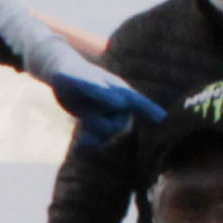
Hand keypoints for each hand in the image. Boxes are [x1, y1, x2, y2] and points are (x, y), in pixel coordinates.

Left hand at [53, 65, 173, 138]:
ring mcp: (107, 111)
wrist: (60, 73)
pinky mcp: (95, 118)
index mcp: (119, 90)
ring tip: (80, 145)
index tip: (162, 120)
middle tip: (86, 139)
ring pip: (109, 134)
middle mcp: (117, 102)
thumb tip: (122, 104)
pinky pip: (97, 136)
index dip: (151, 111)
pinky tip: (79, 149)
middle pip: (120, 126)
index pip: (139, 102)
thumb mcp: (84, 82)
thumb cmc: (73, 74)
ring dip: (96, 141)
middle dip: (106, 134)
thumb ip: (102, 92)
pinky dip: (89, 143)